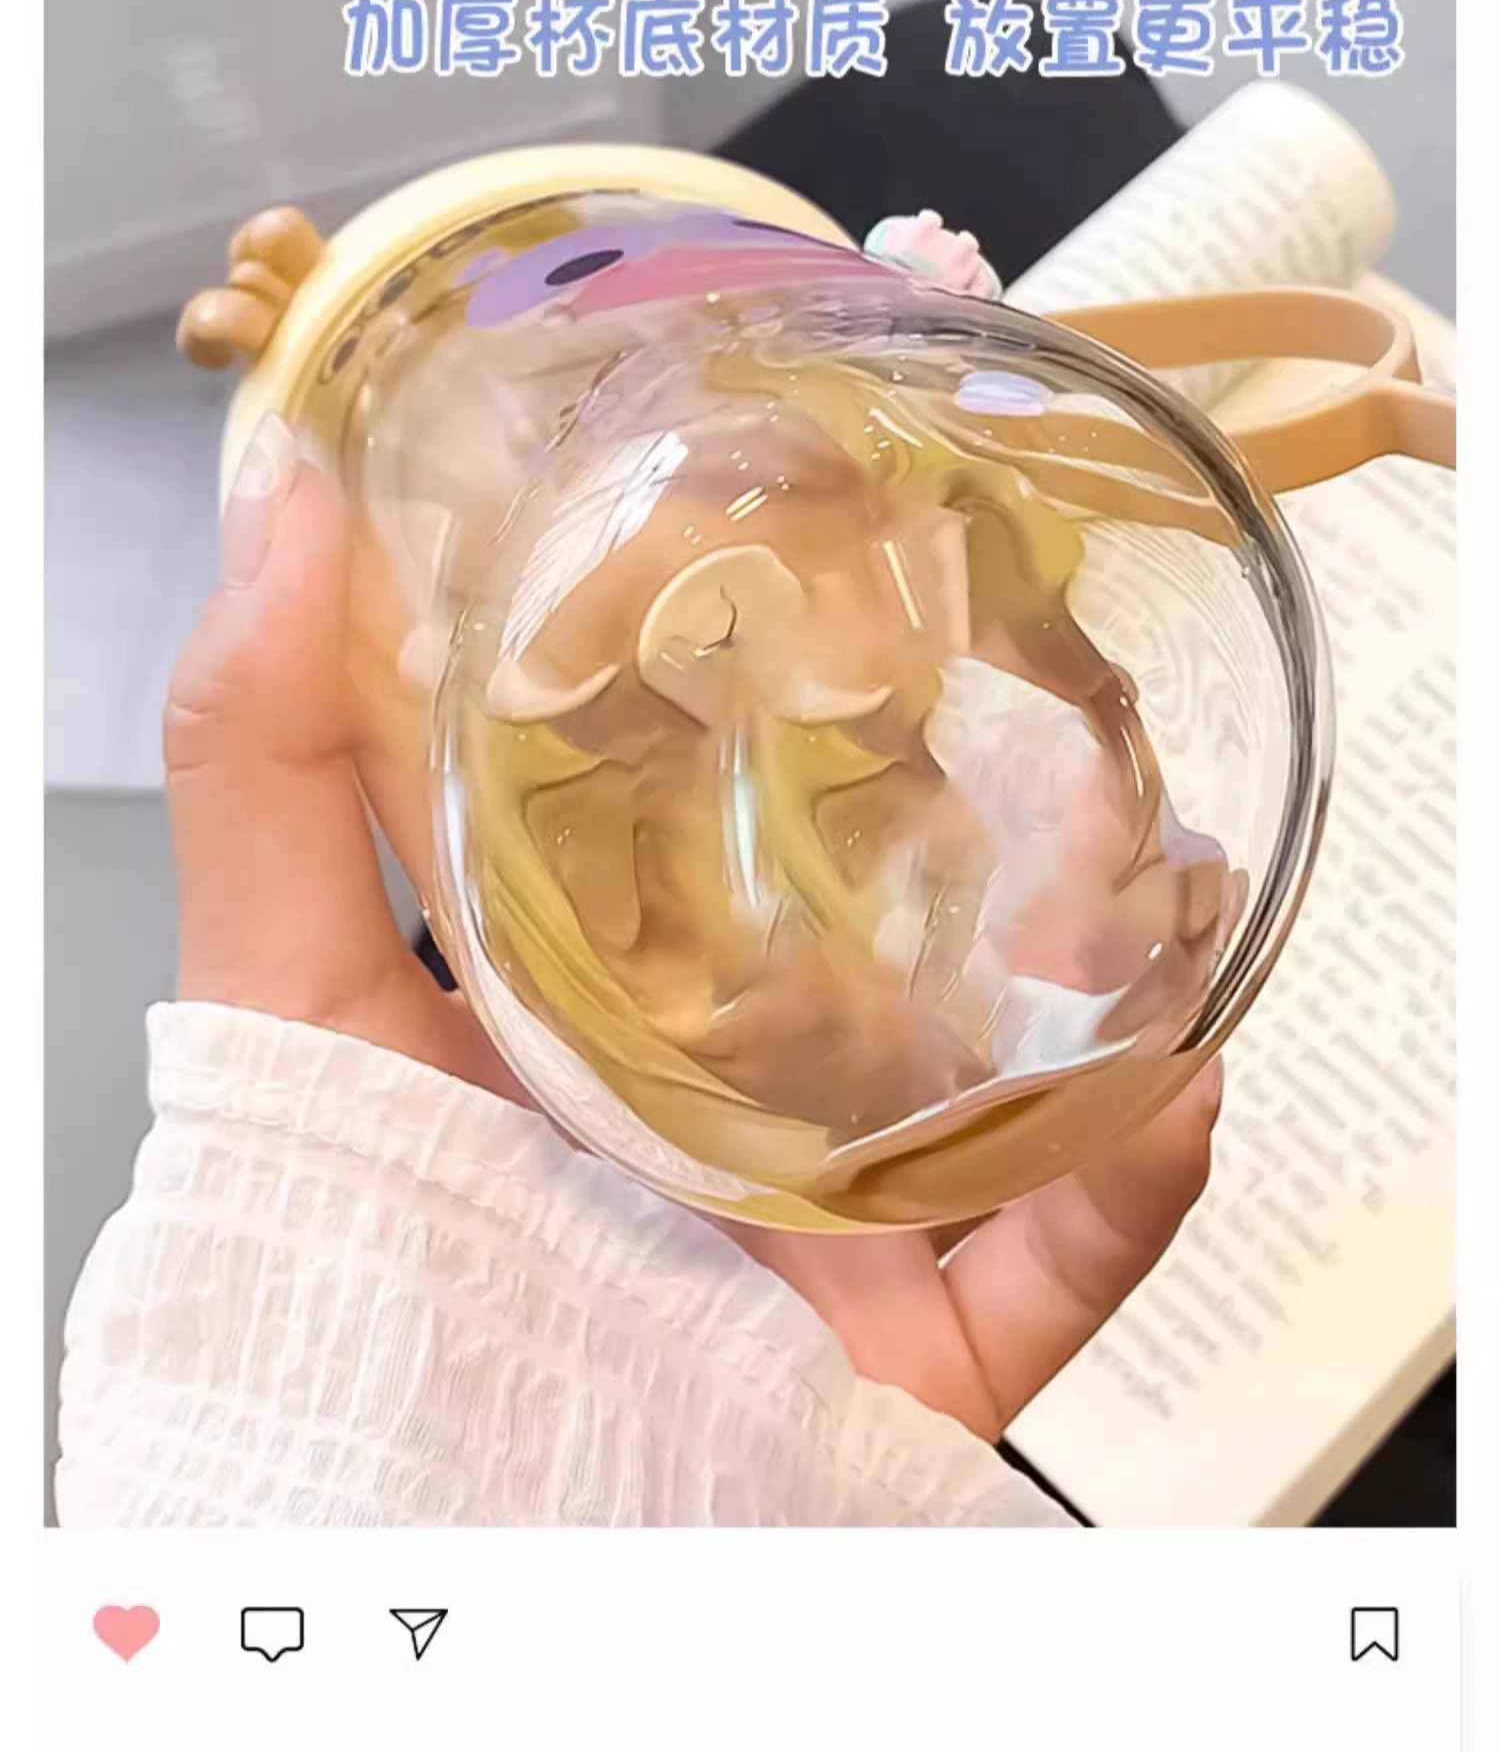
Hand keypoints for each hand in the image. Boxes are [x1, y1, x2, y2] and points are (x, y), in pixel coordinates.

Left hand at [168, 414, 1218, 1446]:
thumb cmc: (345, 1247)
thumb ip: (266, 763)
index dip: (779, 697)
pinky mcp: (920, 1343)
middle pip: (893, 932)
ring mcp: (847, 1215)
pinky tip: (1184, 1076)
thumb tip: (285, 503)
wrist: (431, 1527)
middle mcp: (745, 1089)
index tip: (838, 560)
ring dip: (1100, 976)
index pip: (720, 820)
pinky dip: (1130, 1179)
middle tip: (1044, 687)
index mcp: (617, 996)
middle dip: (979, 823)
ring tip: (1155, 857)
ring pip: (1012, 1076)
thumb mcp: (279, 985)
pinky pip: (1062, 1260)